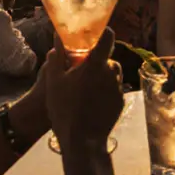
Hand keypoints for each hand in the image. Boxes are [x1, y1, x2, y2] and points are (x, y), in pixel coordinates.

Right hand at [43, 28, 123, 149]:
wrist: (81, 141)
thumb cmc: (65, 109)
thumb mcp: (53, 82)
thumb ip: (56, 58)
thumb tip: (57, 41)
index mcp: (95, 64)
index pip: (108, 37)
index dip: (103, 32)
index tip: (94, 35)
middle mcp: (111, 73)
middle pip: (107, 58)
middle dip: (96, 61)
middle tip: (81, 70)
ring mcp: (118, 88)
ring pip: (111, 74)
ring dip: (101, 76)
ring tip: (85, 89)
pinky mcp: (121, 102)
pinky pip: (113, 89)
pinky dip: (104, 91)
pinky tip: (91, 102)